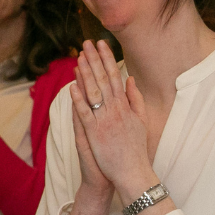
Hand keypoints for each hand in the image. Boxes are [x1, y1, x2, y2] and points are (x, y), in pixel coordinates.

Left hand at [68, 40, 152, 188]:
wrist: (132, 171)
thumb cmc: (136, 148)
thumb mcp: (142, 120)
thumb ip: (136, 99)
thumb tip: (130, 80)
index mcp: (126, 106)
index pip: (115, 76)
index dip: (108, 59)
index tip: (102, 44)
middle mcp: (115, 110)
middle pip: (103, 80)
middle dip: (95, 60)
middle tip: (87, 43)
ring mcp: (104, 121)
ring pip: (93, 93)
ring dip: (85, 74)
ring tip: (79, 57)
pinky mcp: (94, 133)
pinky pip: (85, 113)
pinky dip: (78, 99)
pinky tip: (72, 86)